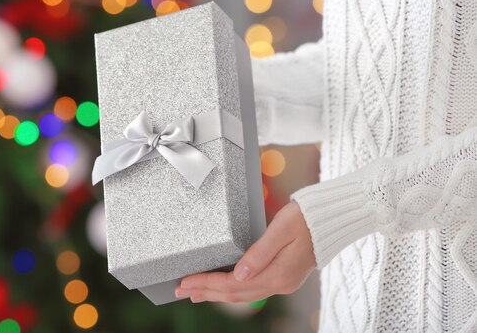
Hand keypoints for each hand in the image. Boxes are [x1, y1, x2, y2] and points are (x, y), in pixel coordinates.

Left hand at [175, 200, 315, 302]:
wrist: (332, 219)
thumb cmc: (306, 218)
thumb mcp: (281, 229)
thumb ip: (259, 252)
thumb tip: (238, 274)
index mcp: (277, 274)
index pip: (232, 284)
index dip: (207, 283)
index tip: (185, 281)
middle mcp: (280, 283)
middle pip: (235, 294)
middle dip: (206, 292)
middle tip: (180, 290)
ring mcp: (283, 282)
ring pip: (243, 294)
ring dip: (217, 294)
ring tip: (195, 293)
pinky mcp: (284, 276)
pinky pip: (252, 289)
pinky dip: (233, 290)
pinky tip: (223, 287)